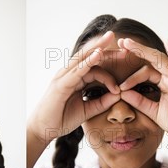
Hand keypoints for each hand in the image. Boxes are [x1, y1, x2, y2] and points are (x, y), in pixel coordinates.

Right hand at [27, 31, 120, 167]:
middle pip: (90, 57)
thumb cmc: (61, 119)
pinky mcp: (61, 84)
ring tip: (110, 38)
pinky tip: (98, 55)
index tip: (122, 87)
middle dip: (106, 48)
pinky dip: (88, 62)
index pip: (96, 69)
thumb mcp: (87, 110)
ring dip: (97, 47)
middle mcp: (70, 74)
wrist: (43, 129)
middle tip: (124, 43)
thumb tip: (119, 94)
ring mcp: (64, 77)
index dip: (111, 73)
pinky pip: (77, 70)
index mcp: (76, 79)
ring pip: (83, 58)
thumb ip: (102, 102)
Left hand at [116, 37, 167, 167]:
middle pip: (152, 60)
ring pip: (160, 59)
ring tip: (129, 43)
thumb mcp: (152, 111)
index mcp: (163, 83)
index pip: (145, 72)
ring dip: (145, 50)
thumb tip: (122, 92)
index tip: (118, 85)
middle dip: (136, 50)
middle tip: (121, 42)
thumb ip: (139, 101)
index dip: (131, 77)